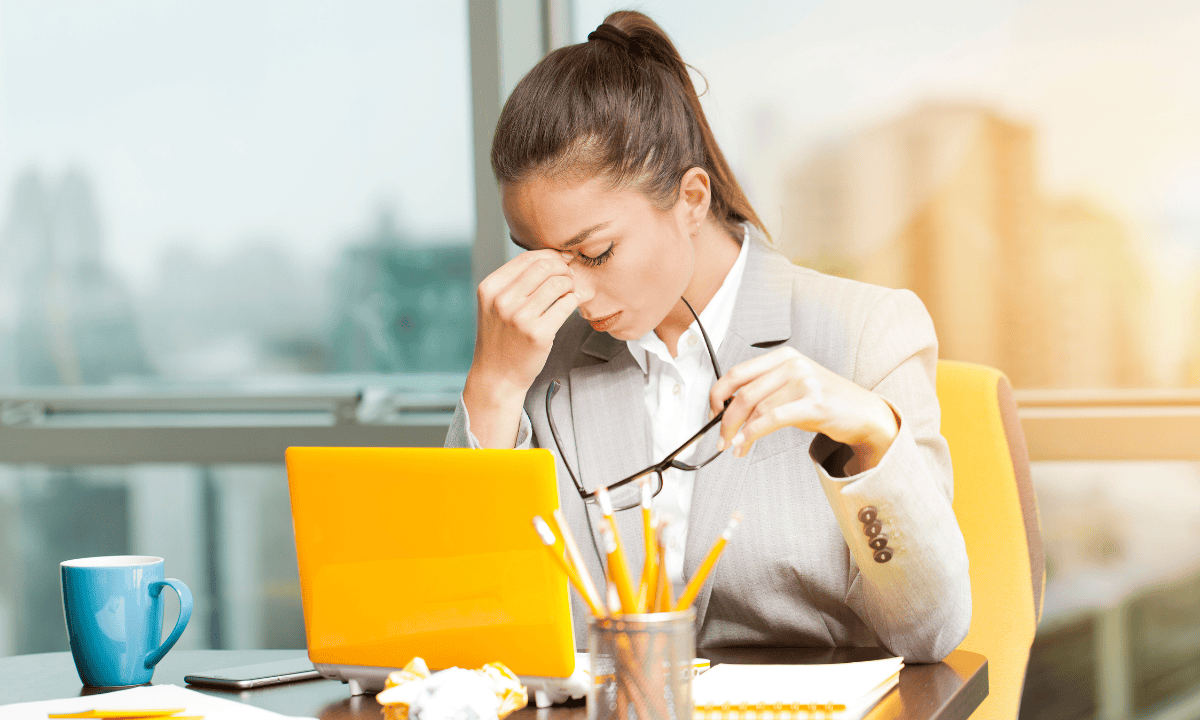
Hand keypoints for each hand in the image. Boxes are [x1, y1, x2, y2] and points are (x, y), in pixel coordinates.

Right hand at [463, 250, 578, 446]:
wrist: (497, 376)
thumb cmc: (501, 337)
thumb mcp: (495, 305)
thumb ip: (516, 281)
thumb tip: (554, 258)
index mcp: (490, 288)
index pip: (528, 257)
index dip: (551, 255)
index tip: (562, 261)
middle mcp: (502, 300)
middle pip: (545, 266)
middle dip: (563, 268)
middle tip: (570, 277)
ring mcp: (520, 317)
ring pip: (559, 283)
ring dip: (571, 285)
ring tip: (570, 292)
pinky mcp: (538, 333)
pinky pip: (567, 304)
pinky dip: (574, 300)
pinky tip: (571, 305)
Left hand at [708, 347, 899, 471]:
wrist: (864, 412)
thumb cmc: (826, 401)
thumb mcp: (791, 388)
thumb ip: (764, 393)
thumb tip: (729, 412)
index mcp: (783, 357)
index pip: (737, 373)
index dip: (717, 395)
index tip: (711, 413)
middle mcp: (793, 364)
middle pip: (743, 392)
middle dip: (725, 418)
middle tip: (720, 437)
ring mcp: (805, 381)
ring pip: (756, 407)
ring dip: (738, 432)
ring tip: (734, 446)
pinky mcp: (814, 403)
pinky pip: (773, 418)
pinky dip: (753, 434)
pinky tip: (745, 444)